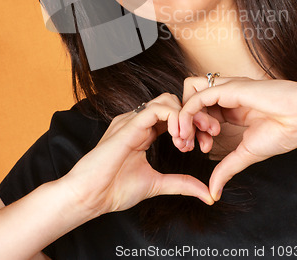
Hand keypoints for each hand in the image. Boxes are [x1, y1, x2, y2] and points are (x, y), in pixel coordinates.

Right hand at [62, 92, 213, 220]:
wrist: (89, 197)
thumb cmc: (114, 190)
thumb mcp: (157, 184)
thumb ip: (181, 184)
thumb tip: (207, 193)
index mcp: (144, 131)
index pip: (174, 115)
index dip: (193, 125)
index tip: (204, 143)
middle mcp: (138, 121)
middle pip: (174, 102)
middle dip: (194, 116)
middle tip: (205, 136)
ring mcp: (132, 120)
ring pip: (167, 100)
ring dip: (184, 117)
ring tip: (187, 140)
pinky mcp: (128, 124)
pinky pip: (156, 109)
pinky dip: (173, 118)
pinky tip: (178, 137)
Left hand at [178, 76, 296, 200]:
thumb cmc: (283, 132)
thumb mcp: (246, 154)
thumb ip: (227, 168)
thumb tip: (214, 191)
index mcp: (231, 106)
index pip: (201, 111)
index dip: (193, 129)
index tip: (196, 150)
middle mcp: (226, 94)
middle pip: (191, 99)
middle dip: (183, 122)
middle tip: (186, 145)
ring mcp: (226, 89)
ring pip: (190, 93)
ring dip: (183, 115)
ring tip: (187, 137)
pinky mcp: (229, 88)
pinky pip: (198, 96)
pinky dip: (187, 113)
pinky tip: (190, 131)